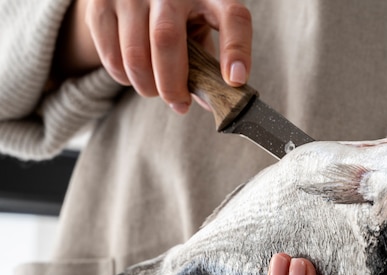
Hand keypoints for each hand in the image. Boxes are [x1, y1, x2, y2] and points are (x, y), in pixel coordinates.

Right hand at [53, 0, 251, 112]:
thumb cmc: (183, 13)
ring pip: (134, 54)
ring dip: (146, 86)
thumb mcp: (205, 24)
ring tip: (155, 90)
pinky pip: (110, 55)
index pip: (233, 18)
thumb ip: (209, 61)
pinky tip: (135, 76)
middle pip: (166, 39)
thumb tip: (208, 103)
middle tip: (179, 103)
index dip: (236, 50)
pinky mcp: (100, 2)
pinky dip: (124, 77)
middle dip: (172, 84)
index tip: (235, 81)